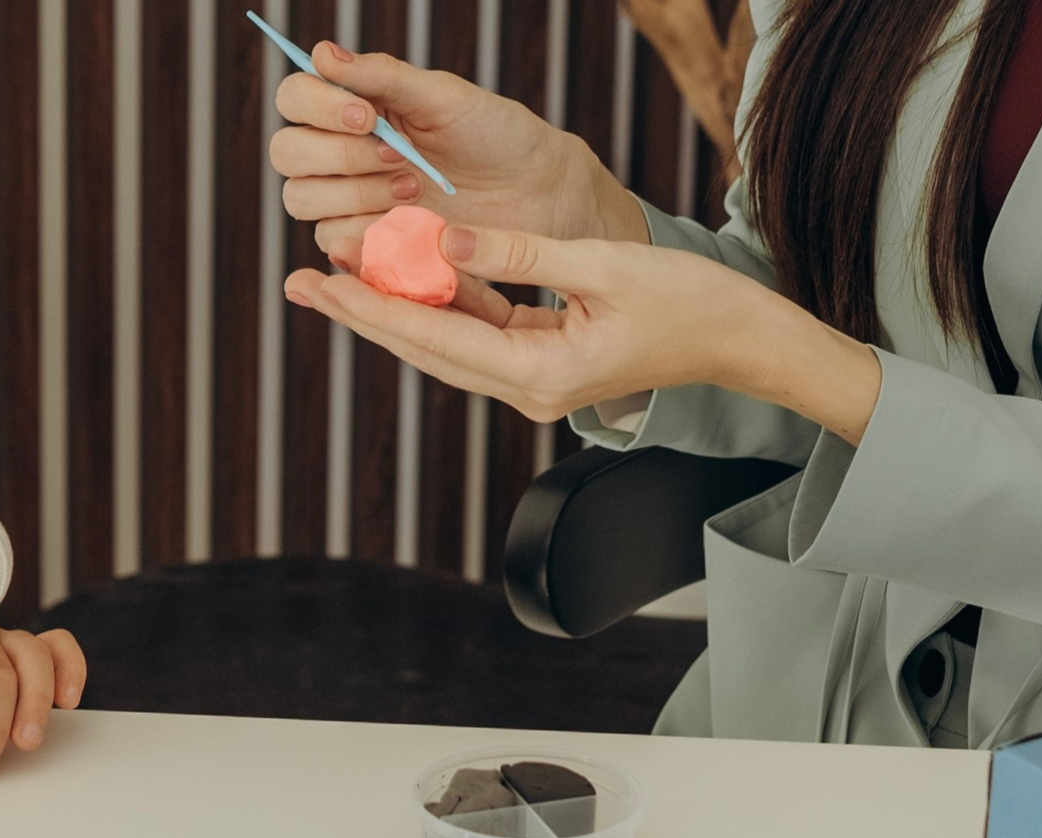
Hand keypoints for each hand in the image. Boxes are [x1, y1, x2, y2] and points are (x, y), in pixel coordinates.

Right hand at [268, 42, 643, 272]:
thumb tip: (323, 53)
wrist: (534, 193)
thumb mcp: (443, 97)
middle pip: (286, 153)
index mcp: (352, 106)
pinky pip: (332, 242)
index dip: (317, 106)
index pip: (294, 98)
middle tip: (399, 156)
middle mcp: (338, 152)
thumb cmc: (493, 134)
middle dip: (337, 154)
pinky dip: (365, 231)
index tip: (368, 115)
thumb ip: (383, 76)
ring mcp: (346, 201)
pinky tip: (409, 221)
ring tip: (413, 188)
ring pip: (301, 198)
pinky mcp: (364, 244)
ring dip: (354, 192)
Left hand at [284, 224, 882, 443]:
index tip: (320, 281)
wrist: (741, 339)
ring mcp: (534, 381)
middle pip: (425, 349)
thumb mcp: (602, 265)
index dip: (372, 308)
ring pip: (445, 342)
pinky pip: (477, 333)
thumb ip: (517, 255)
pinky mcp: (543, 363)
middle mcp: (528, 390)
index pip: (435, 338)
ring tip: (334, 278)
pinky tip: (401, 276)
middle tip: (301, 281)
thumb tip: (441, 243)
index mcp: (540, 374)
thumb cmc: (690, 304)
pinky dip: (438, 305)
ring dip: (392, 310)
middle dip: (361, 313)